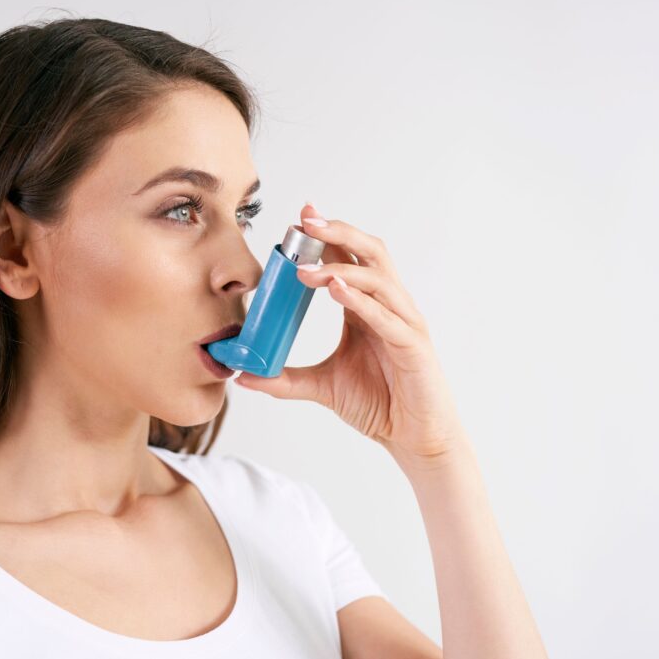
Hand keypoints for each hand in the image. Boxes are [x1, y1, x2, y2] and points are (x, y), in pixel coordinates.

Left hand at [234, 202, 465, 465]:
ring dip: (341, 269)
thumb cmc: (378, 404)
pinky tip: (338, 291)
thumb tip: (244, 375)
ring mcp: (404, 323)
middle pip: (369, 253)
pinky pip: (388, 317)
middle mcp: (388, 307)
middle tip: (304, 222)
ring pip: (378, 279)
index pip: (348, 259)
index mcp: (367, 308)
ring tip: (305, 270)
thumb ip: (284, 378)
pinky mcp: (413, 346)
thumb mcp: (321, 386)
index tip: (298, 220)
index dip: (327, 237)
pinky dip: (362, 301)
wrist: (412, 438)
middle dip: (337, 233)